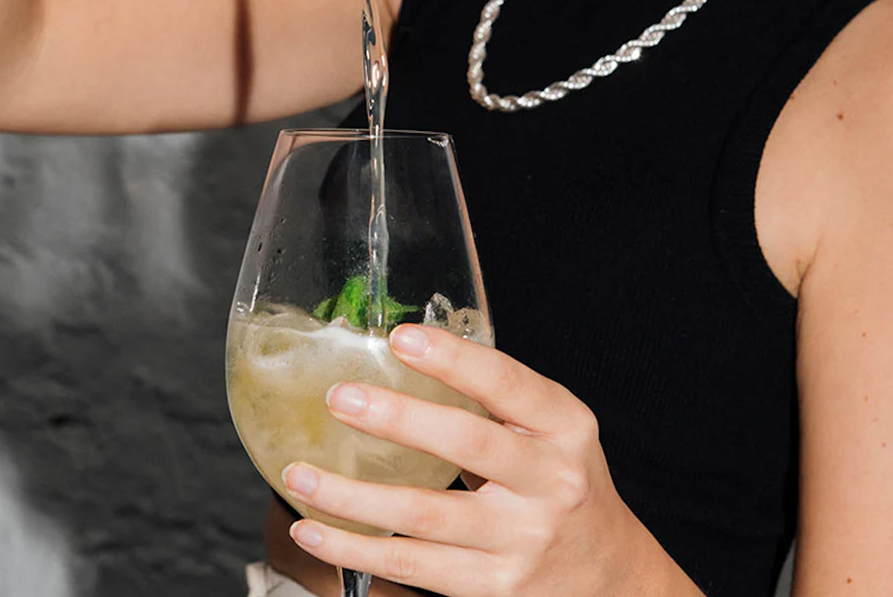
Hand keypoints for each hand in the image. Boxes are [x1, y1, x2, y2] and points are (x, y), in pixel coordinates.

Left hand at [281, 325, 663, 595]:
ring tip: (300, 474)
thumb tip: (399, 349)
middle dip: (396, 419)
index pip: (507, 383)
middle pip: (466, 445)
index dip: (454, 358)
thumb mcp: (550, 427)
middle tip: (340, 398)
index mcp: (563, 426)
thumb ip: (491, 395)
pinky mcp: (494, 587)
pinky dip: (356, 550)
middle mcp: (549, 482)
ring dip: (352, 496)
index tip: (401, 338)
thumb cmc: (560, 477)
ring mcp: (521, 540)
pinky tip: (314, 531)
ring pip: (425, 516)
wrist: (610, 572)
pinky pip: (414, 568)